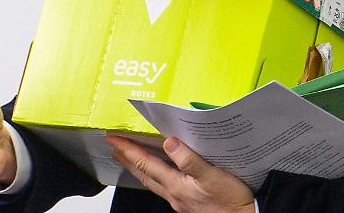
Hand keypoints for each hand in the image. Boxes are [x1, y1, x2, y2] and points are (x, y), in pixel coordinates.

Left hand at [107, 135, 253, 212]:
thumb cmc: (231, 201)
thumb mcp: (212, 176)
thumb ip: (190, 160)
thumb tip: (168, 142)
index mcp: (176, 185)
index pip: (145, 163)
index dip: (128, 150)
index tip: (113, 139)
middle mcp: (174, 194)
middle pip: (144, 174)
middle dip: (128, 160)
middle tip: (114, 148)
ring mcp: (180, 200)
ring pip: (152, 182)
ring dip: (139, 169)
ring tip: (129, 160)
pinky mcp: (189, 203)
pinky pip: (164, 187)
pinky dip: (155, 177)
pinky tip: (159, 175)